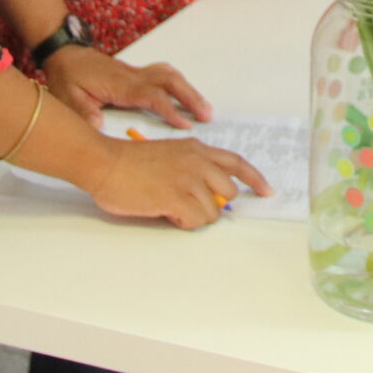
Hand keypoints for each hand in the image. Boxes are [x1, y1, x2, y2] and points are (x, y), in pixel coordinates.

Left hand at [41, 47, 212, 130]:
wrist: (64, 53)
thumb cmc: (67, 76)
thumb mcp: (67, 97)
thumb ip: (83, 112)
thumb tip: (99, 127)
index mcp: (120, 85)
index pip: (152, 95)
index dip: (170, 110)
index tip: (185, 125)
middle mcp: (133, 76)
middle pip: (170, 81)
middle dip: (191, 97)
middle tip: (207, 115)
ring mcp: (136, 72)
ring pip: (170, 75)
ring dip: (189, 89)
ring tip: (204, 107)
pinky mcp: (135, 73)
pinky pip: (163, 73)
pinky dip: (178, 82)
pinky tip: (184, 92)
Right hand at [90, 137, 271, 230]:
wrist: (105, 162)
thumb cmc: (129, 162)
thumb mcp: (169, 155)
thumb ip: (191, 168)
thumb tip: (207, 195)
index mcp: (196, 149)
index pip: (236, 163)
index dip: (255, 179)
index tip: (266, 191)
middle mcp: (197, 162)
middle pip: (229, 191)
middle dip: (215, 205)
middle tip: (192, 208)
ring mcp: (188, 179)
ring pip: (212, 211)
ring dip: (195, 216)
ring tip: (171, 209)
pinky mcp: (176, 198)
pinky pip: (196, 221)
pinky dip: (184, 223)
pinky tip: (166, 214)